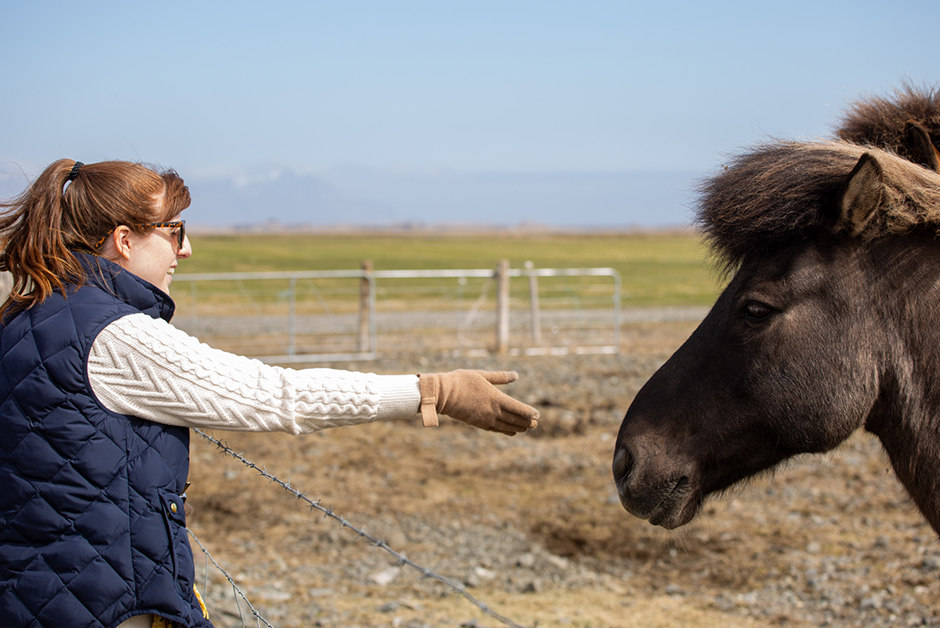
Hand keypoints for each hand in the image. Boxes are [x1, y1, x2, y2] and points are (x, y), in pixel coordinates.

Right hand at [418, 370, 539, 435]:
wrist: (443, 394)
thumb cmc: (462, 381)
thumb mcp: (482, 375)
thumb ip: (500, 377)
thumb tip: (516, 375)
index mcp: (496, 398)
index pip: (517, 408)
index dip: (529, 412)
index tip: (538, 415)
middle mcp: (493, 411)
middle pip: (514, 420)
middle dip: (526, 422)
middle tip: (536, 425)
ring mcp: (485, 419)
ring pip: (506, 426)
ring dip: (517, 428)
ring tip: (526, 429)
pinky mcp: (477, 423)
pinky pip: (495, 429)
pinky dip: (505, 430)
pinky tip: (510, 431)